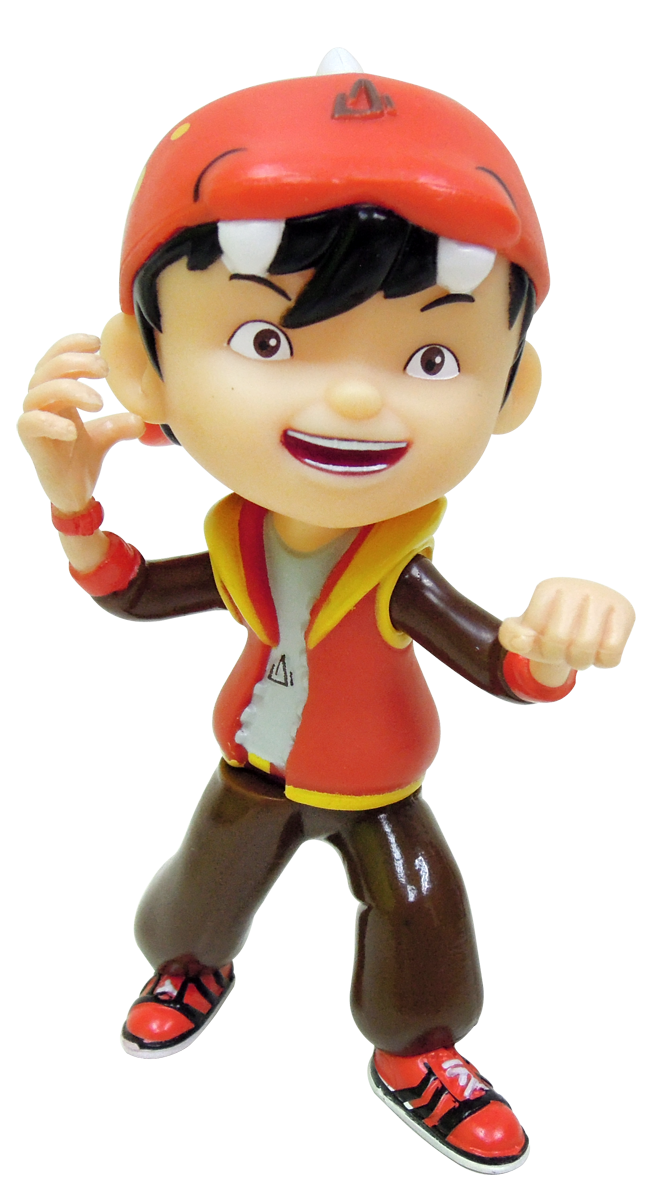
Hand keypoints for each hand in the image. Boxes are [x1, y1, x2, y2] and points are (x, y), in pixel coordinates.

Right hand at [18, 334, 144, 513]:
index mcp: (56, 394)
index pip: (57, 358)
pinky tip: (75, 429)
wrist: (73, 491)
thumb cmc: (81, 458)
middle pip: (49, 369)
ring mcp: (34, 419)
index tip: (97, 342)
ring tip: (99, 401)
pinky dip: (54, 423)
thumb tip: (142, 418)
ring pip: (41, 391)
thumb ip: (120, 423)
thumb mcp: (105, 435)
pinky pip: (34, 423)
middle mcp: (42, 402)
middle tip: (104, 369)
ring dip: (71, 389)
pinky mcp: (31, 439)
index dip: (72, 345)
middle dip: (77, 363)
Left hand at [498, 579, 634, 684]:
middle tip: (563, 650)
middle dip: (558, 656)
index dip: (537, 646)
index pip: (534, 631)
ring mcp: (603, 597)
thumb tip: (524, 640)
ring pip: (586, 647)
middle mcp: (578, 586)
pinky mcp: (625, 611)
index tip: (545, 638)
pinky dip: (602, 661)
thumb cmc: (553, 628)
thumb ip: (511, 636)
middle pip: (559, 640)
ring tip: (579, 653)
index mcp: (550, 588)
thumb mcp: (528, 633)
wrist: (586, 620)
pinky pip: (610, 652)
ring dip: (580, 661)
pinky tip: (599, 650)